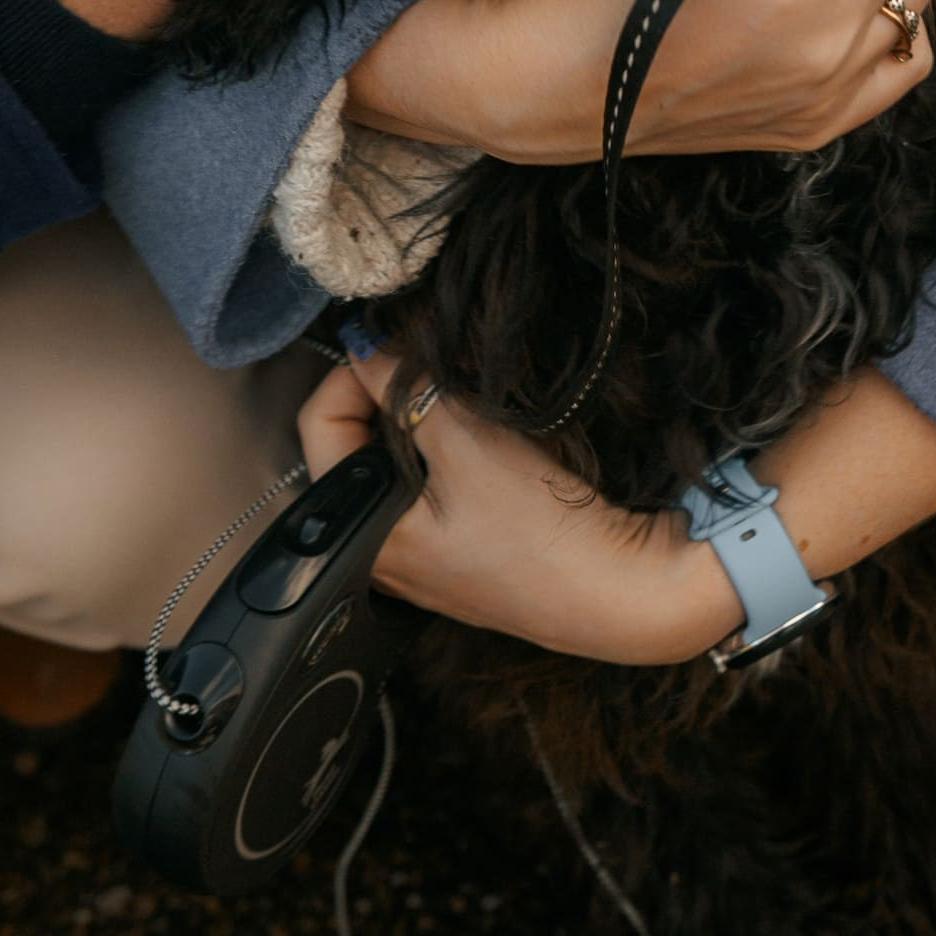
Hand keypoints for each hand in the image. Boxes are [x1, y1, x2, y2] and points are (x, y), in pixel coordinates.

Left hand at [298, 348, 737, 664]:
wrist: (617, 594)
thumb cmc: (539, 530)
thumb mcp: (468, 444)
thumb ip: (409, 389)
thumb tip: (364, 342)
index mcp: (363, 532)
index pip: (319, 425)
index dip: (352, 373)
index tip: (398, 349)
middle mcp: (381, 554)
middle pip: (355, 445)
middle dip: (389, 397)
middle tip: (434, 370)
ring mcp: (423, 560)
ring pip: (396, 466)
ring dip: (421, 425)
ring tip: (462, 405)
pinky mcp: (461, 559)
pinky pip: (431, 491)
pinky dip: (447, 458)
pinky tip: (484, 446)